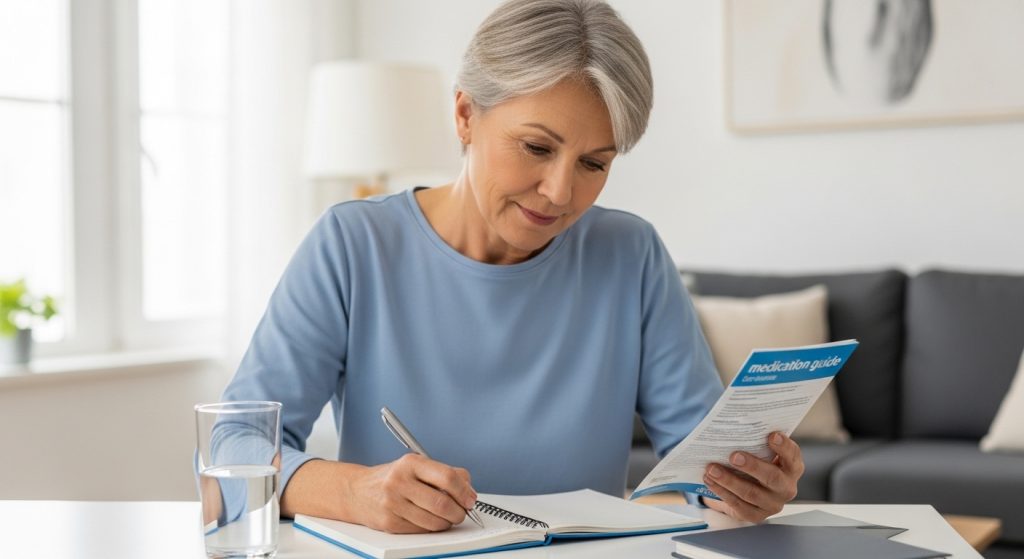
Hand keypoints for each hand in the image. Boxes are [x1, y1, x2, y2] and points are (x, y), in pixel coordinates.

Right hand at [346, 453, 477, 532]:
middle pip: (442, 503)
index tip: (470, 498)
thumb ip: (444, 473)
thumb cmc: (392, 478)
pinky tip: (429, 520)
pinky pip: (422, 530)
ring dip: (447, 522)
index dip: (464, 491)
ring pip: (434, 521)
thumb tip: (468, 489)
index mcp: (411, 463)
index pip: (447, 477)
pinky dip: (432, 528)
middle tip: (462, 511)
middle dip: (459, 511)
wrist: (357, 491)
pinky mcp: (390, 523)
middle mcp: (400, 481)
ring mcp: (393, 503)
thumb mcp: (416, 465)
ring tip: (446, 517)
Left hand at [701, 432, 803, 522]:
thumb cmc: (757, 464)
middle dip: (752, 466)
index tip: (772, 435)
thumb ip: (756, 442)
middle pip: (772, 477)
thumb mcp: (761, 453)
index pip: (792, 456)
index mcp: (792, 468)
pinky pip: (738, 505)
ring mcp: (772, 504)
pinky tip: (710, 481)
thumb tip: (736, 426)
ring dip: (729, 480)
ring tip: (712, 469)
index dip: (784, 446)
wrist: (750, 493)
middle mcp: (786, 488)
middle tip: (733, 456)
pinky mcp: (756, 515)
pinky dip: (722, 492)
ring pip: (751, 493)